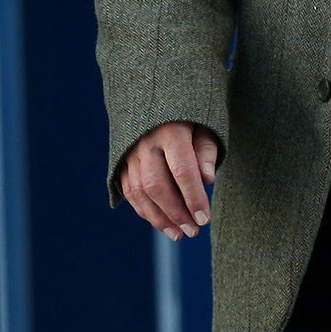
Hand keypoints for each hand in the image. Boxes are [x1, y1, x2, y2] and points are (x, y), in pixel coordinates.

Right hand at [119, 121, 219, 241]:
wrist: (158, 97)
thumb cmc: (190, 115)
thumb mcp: (205, 125)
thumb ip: (206, 151)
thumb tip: (208, 180)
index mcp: (170, 130)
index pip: (183, 171)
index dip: (194, 198)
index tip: (205, 220)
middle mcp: (145, 142)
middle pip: (157, 186)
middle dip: (176, 213)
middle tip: (193, 231)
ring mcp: (130, 152)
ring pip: (139, 192)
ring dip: (159, 218)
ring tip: (178, 234)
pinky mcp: (122, 161)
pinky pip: (130, 191)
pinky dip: (145, 210)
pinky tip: (162, 223)